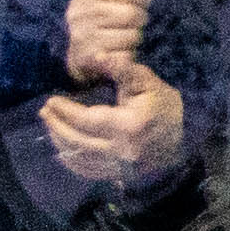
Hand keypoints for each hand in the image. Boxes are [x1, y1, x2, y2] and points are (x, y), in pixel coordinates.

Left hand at [38, 60, 189, 184]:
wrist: (185, 137)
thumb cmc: (165, 107)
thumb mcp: (148, 83)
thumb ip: (123, 70)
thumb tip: (99, 56)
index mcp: (128, 126)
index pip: (86, 119)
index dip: (65, 111)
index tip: (51, 101)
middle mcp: (119, 150)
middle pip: (76, 140)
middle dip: (55, 125)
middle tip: (44, 112)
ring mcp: (117, 166)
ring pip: (77, 157)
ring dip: (59, 141)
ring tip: (49, 124)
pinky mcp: (116, 174)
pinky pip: (86, 170)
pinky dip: (70, 159)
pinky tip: (61, 149)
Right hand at [64, 0, 162, 87]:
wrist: (80, 53)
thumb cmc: (106, 15)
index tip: (135, 3)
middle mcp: (79, 11)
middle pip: (131, 13)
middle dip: (139, 19)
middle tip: (130, 23)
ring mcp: (82, 35)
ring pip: (131, 36)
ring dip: (134, 38)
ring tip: (122, 37)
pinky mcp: (88, 58)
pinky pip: (124, 56)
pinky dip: (128, 56)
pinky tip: (119, 53)